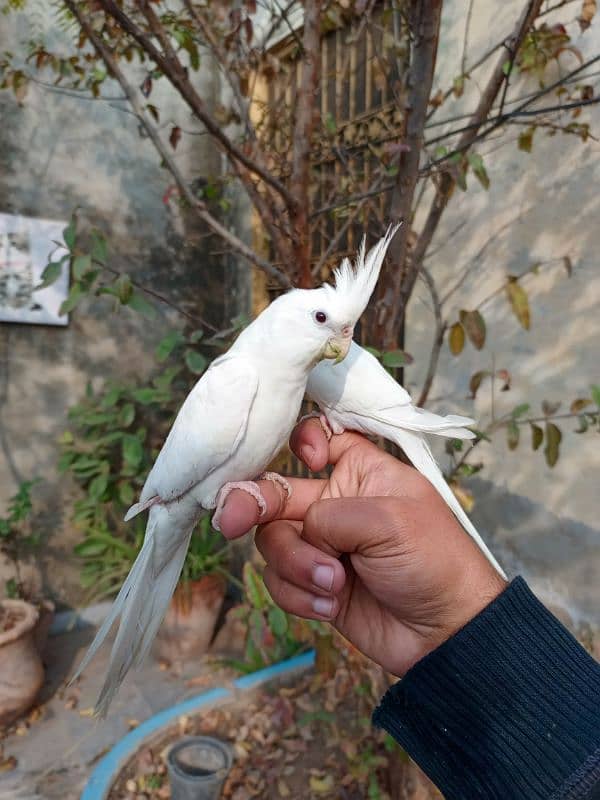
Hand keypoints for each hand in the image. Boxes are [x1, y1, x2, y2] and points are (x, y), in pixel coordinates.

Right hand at [218, 419, 506, 675]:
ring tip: (333, 586)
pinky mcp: (312, 585)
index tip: (307, 459)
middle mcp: (334, 503)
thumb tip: (299, 531)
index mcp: (361, 473)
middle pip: (275, 493)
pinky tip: (330, 606)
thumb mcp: (389, 521)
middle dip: (250, 504)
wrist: (446, 634)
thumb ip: (329, 515)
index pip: (321, 439)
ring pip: (272, 541)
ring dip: (295, 566)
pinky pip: (279, 581)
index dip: (305, 441)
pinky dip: (298, 595)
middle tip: (227, 521)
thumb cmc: (432, 562)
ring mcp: (321, 546)